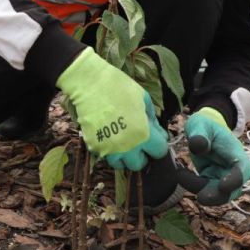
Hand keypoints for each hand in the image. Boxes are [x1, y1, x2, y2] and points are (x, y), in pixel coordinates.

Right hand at [56, 48, 168, 170]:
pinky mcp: (94, 146)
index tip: (154, 137)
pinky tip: (108, 135)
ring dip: (124, 156)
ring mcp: (109, 148)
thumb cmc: (120, 87)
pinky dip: (109, 149)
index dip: (158, 144)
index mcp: (143, 134)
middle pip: (139, 164)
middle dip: (141, 154)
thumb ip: (152, 119)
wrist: (89, 83)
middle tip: (137, 141)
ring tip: (122, 141)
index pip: (159, 152)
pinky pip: (105, 155)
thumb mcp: (143, 98)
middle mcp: (127, 147)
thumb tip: (158, 132)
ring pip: (120, 165)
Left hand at [182, 107, 249, 204]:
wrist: (203, 131)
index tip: (223, 186)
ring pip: (216, 195)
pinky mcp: (211, 182)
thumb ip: (199, 134)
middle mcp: (233, 170)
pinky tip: (181, 173)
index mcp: (236, 153)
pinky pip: (202, 190)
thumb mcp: (199, 123)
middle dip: (217, 197)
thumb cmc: (205, 125)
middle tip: (200, 198)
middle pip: (233, 191)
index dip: (236, 180)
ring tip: (180, 173)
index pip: (244, 170)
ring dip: (197, 188)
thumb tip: (198, 146)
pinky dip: (191, 185)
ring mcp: (223, 178)